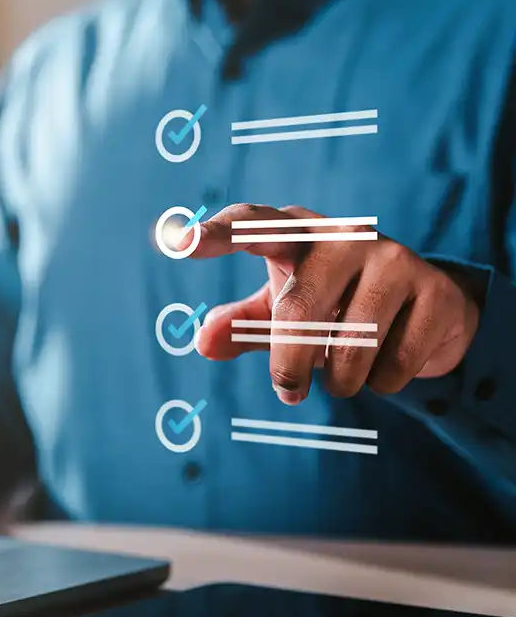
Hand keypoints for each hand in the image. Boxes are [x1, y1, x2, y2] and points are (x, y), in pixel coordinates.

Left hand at [193, 205, 480, 404]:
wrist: (428, 306)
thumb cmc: (337, 302)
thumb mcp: (283, 308)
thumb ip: (242, 323)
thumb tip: (202, 342)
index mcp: (297, 232)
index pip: (251, 223)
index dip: (217, 233)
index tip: (180, 242)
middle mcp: (344, 235)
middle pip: (299, 307)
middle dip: (288, 364)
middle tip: (288, 392)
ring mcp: (394, 259)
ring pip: (350, 344)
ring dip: (341, 379)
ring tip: (344, 375)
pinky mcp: (435, 291)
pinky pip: (394, 363)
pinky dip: (382, 382)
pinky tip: (386, 365)